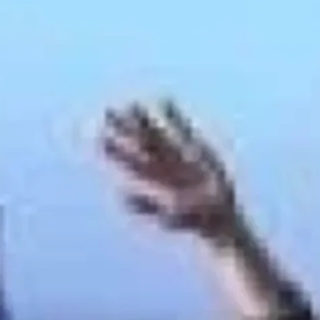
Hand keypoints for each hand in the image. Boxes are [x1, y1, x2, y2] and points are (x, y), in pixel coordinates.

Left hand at [97, 100, 243, 240]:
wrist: (217, 216)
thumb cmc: (193, 220)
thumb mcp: (171, 216)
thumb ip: (148, 205)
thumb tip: (123, 197)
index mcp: (153, 181)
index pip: (130, 162)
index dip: (116, 150)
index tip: (101, 137)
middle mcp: (161, 167)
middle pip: (138, 145)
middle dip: (124, 130)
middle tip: (107, 112)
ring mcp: (176, 158)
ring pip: (156, 135)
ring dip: (143, 120)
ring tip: (132, 104)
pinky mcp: (195, 150)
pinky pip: (182, 129)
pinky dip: (174, 116)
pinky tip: (166, 100)